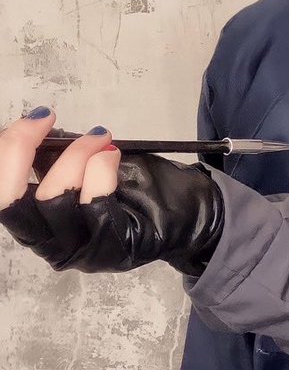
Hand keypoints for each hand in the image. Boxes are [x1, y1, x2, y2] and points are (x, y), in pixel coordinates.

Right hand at [0, 107, 224, 275]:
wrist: (189, 209)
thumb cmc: (137, 186)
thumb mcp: (87, 163)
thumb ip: (56, 154)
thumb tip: (34, 128)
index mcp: (36, 222)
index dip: (5, 153)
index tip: (32, 118)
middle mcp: (51, 243)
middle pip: (10, 204)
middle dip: (19, 152)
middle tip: (43, 120)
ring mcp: (81, 251)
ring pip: (53, 203)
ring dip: (74, 158)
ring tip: (100, 138)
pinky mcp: (113, 251)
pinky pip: (94, 210)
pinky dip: (100, 173)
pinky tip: (111, 154)